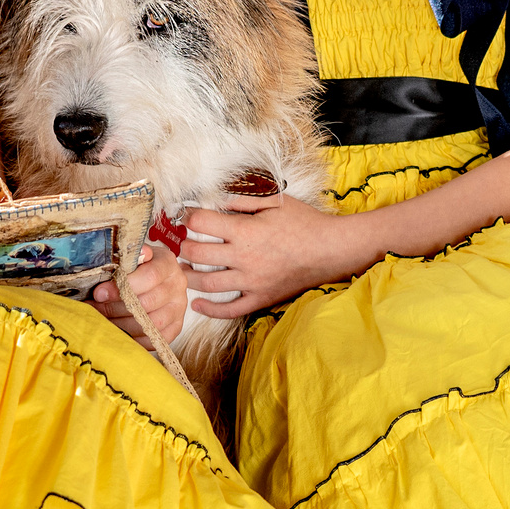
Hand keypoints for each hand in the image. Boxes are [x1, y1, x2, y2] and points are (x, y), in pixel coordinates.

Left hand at [90, 242, 181, 349]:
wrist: (155, 278)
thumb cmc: (139, 267)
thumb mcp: (132, 256)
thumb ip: (127, 258)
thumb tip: (120, 262)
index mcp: (167, 263)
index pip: (149, 276)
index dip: (122, 287)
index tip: (99, 293)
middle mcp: (177, 285)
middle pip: (147, 302)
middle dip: (116, 307)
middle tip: (96, 308)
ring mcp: (179, 308)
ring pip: (151, 323)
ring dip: (123, 324)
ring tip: (105, 320)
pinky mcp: (176, 326)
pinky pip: (156, 339)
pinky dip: (135, 339)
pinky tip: (120, 332)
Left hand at [181, 193, 377, 318]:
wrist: (331, 250)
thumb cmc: (304, 222)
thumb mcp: (275, 201)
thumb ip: (243, 199)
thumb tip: (215, 198)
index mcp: (245, 231)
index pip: (201, 223)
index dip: (187, 216)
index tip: (184, 215)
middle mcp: (244, 258)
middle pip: (196, 254)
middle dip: (182, 246)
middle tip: (178, 241)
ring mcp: (251, 282)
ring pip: (206, 284)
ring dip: (188, 276)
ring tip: (181, 269)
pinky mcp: (260, 298)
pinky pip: (229, 310)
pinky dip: (209, 309)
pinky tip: (197, 303)